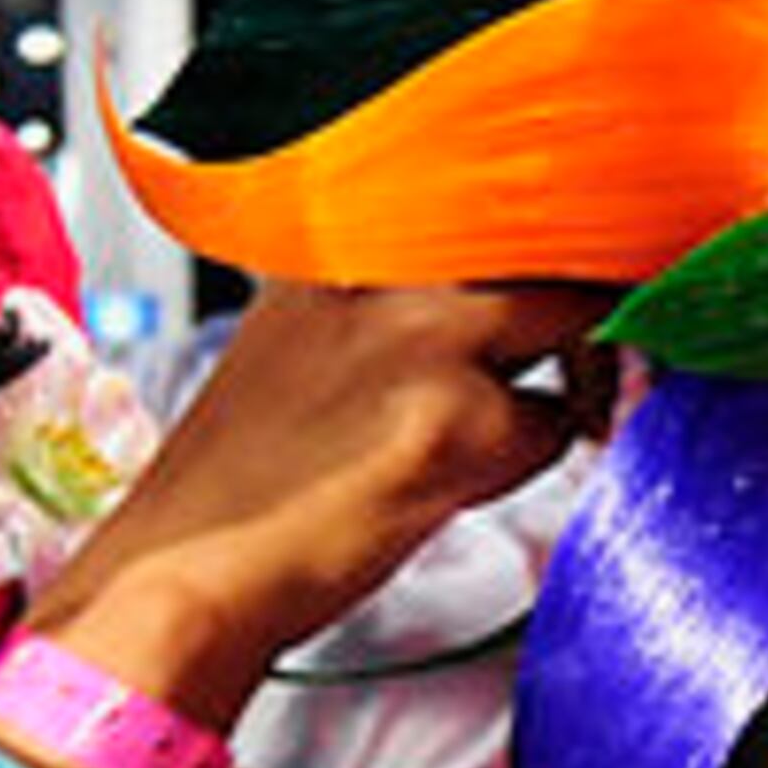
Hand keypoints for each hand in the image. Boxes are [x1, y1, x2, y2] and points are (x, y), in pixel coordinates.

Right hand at [28, 281, 610, 723]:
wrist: (184, 574)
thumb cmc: (240, 483)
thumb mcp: (298, 345)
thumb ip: (390, 304)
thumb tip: (494, 299)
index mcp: (333, 237)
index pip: (483, 193)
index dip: (542, 235)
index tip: (565, 270)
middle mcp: (379, 265)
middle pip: (543, 235)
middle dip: (576, 293)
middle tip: (583, 348)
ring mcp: (422, 336)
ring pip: (569, 312)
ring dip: (576, 369)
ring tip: (527, 423)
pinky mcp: (456, 421)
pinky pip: (554, 422)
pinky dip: (531, 459)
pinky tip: (464, 483)